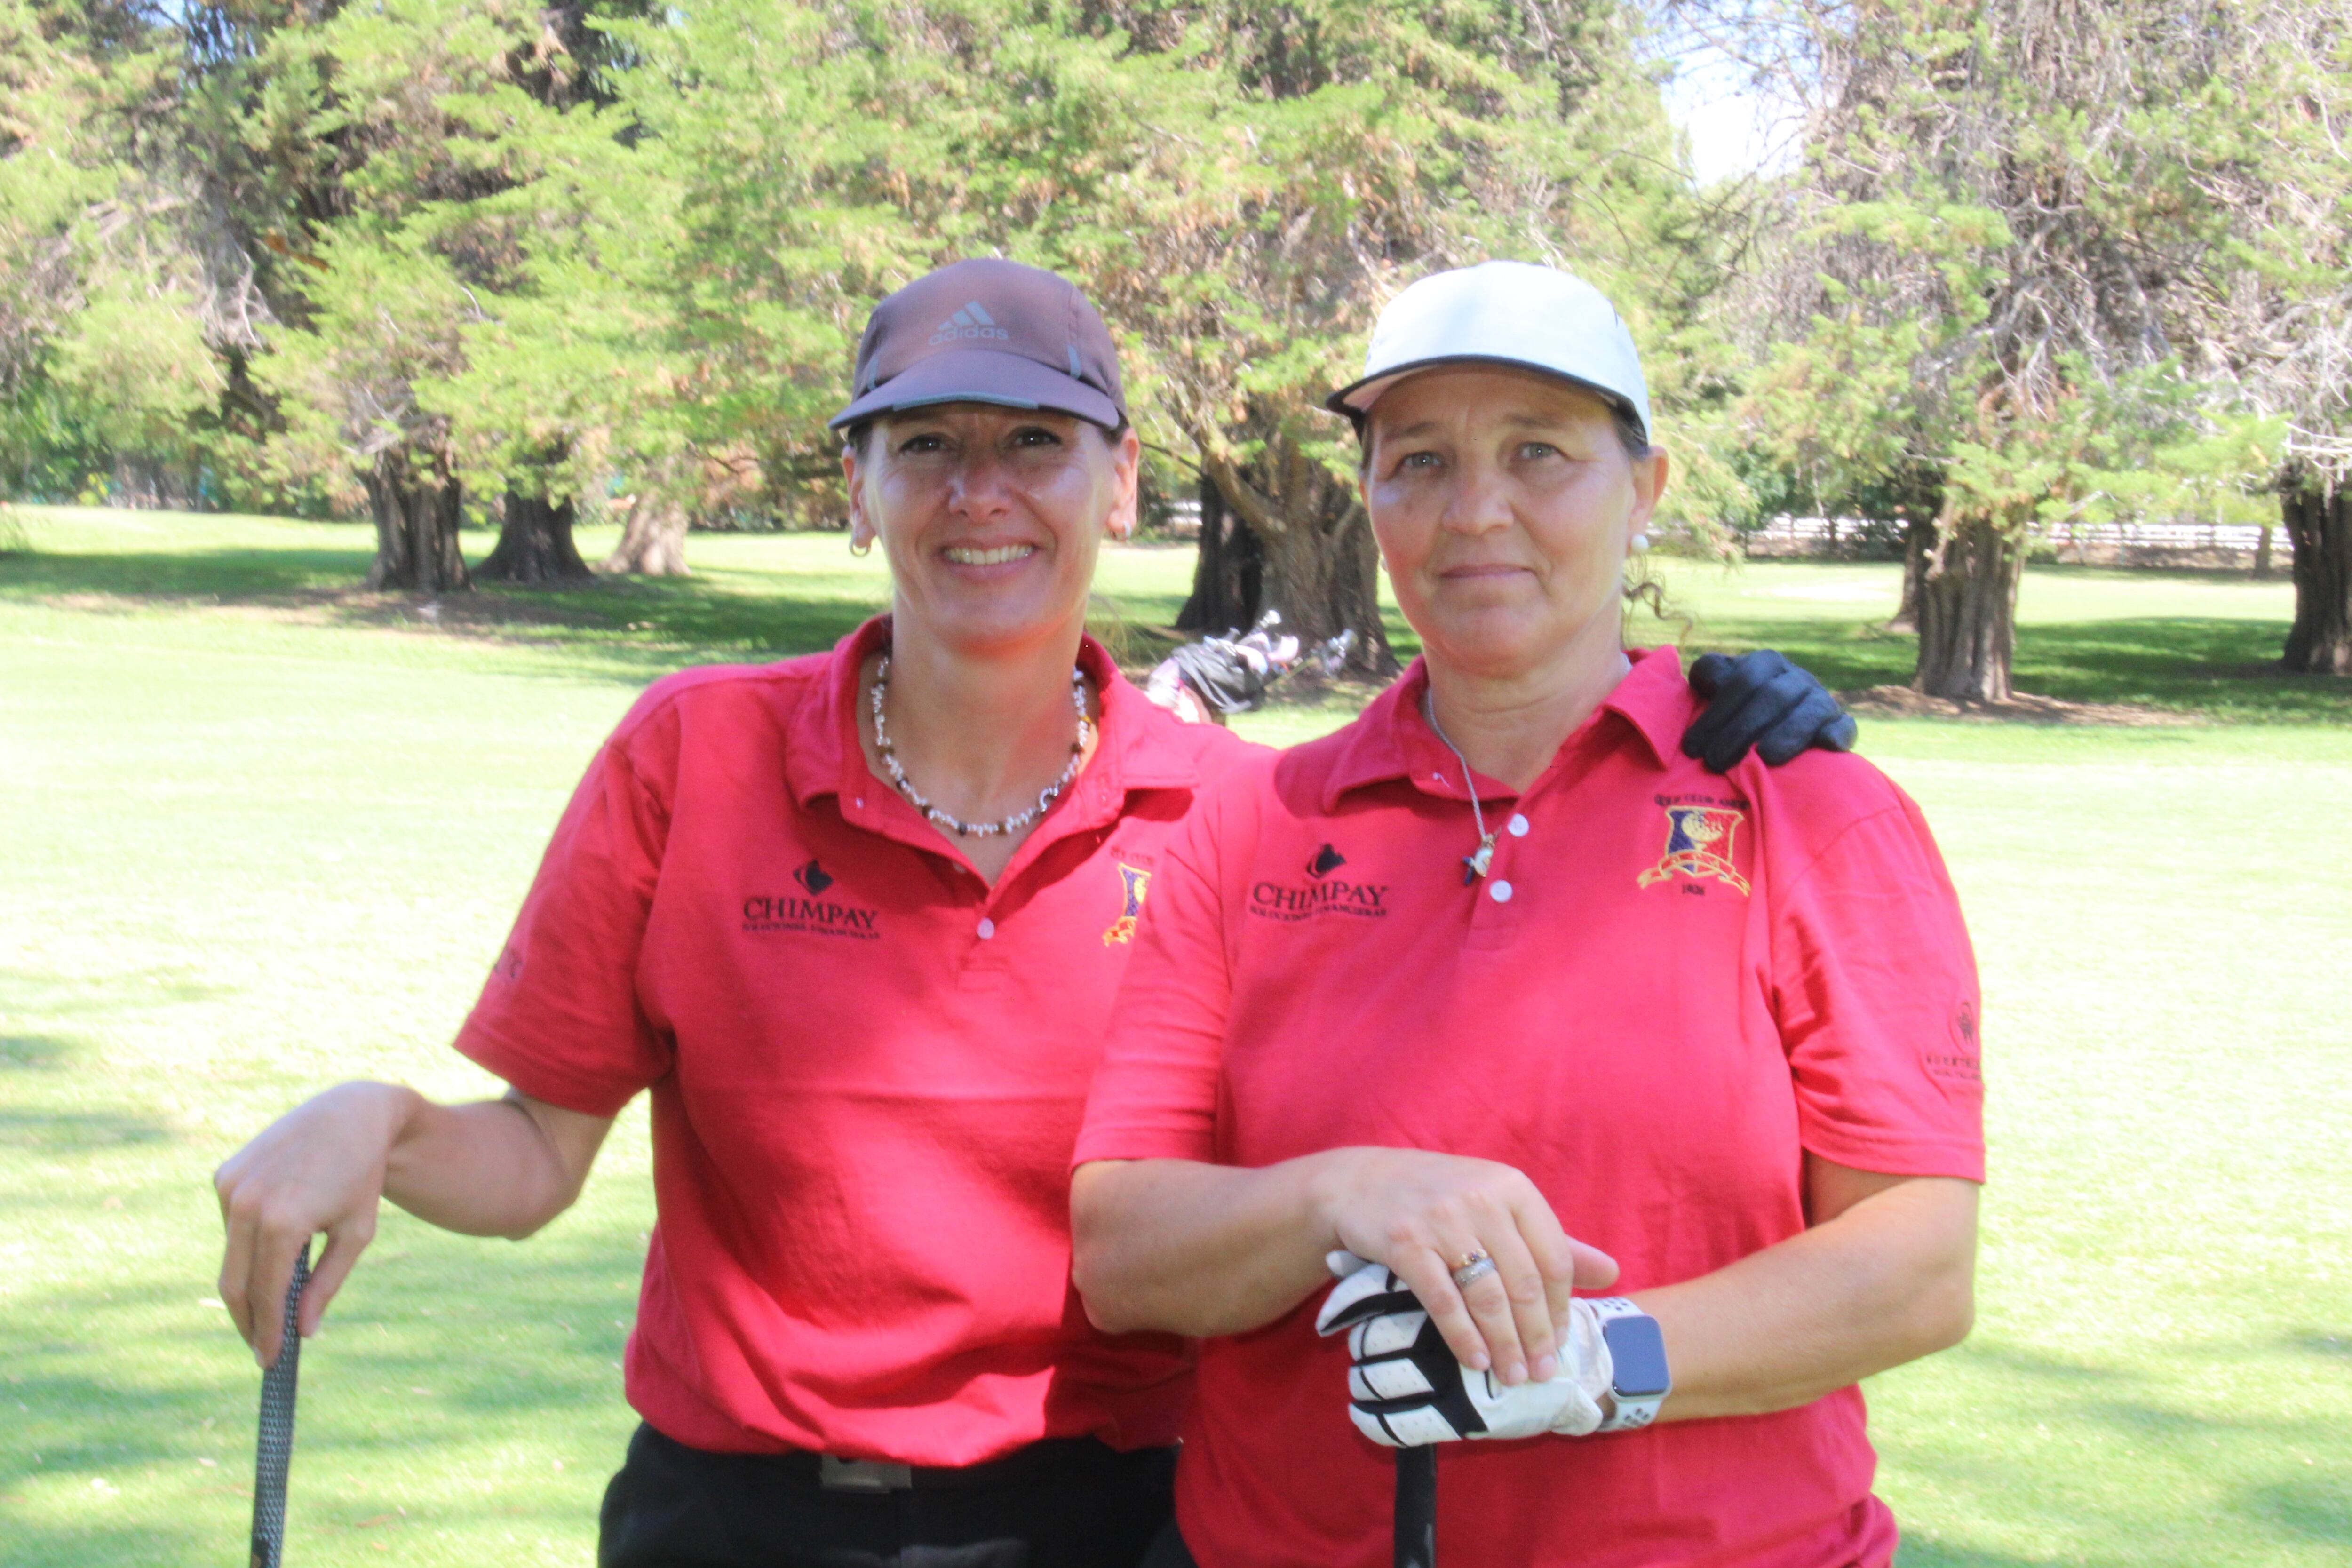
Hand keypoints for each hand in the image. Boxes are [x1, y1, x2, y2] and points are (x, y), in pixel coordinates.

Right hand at [214, 1082, 416, 1366]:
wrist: (350, 1114)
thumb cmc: (361, 1177)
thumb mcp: (355, 1234)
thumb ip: (326, 1285)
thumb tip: (303, 1333)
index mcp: (282, 1222)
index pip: (265, 1294)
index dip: (266, 1332)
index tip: (270, 1360)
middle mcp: (247, 1204)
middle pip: (235, 1282)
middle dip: (247, 1320)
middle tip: (261, 1347)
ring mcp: (230, 1187)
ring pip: (230, 1255)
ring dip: (248, 1281)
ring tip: (271, 1302)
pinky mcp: (224, 1175)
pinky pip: (231, 1225)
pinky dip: (247, 1243)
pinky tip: (272, 1243)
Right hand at [1310, 1148, 1615, 1387]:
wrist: (1360, 1183)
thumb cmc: (1440, 1198)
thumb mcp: (1499, 1205)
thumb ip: (1552, 1240)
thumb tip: (1612, 1272)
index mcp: (1513, 1188)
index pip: (1554, 1259)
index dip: (1561, 1308)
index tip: (1561, 1342)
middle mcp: (1481, 1199)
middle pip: (1524, 1283)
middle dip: (1537, 1336)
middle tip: (1542, 1372)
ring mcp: (1441, 1220)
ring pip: (1487, 1296)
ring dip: (1504, 1345)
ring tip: (1513, 1376)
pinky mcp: (1405, 1243)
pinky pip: (1443, 1301)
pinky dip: (1463, 1337)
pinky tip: (1476, 1361)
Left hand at [1684, 650, 1857, 772]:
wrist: (1783, 728)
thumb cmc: (1740, 710)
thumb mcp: (1722, 689)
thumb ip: (1711, 676)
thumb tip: (1703, 676)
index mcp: (1765, 663)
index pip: (1742, 680)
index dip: (1715, 714)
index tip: (1692, 748)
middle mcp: (1795, 677)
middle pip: (1771, 697)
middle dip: (1740, 730)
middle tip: (1715, 762)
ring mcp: (1820, 699)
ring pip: (1808, 710)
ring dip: (1786, 734)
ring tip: (1764, 758)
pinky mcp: (1839, 724)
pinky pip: (1842, 726)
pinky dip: (1836, 734)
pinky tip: (1826, 747)